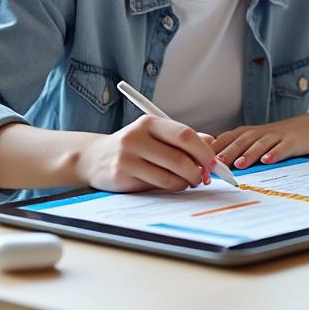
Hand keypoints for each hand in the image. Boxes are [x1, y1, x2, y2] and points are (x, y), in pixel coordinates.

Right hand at [77, 115, 219, 192]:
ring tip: (189, 181)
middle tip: (205, 177)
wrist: (94, 158)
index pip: (185, 134)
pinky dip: (174, 187)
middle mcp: (137, 135)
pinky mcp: (123, 173)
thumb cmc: (133, 147)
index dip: (204, 151)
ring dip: (187, 181)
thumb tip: (212, 144)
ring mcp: (128, 155)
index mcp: (150, 122)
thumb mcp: (155, 136)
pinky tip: (175, 185)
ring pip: (171, 173)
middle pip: (180, 155)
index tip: (214, 163)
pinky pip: (159, 184)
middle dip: (199, 169)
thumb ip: (182, 139)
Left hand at [212, 119, 308, 170]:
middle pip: (241, 141)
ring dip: (249, 154)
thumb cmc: (276, 138)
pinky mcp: (292, 141)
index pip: (226, 139)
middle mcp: (259, 133)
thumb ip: (235, 150)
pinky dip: (275, 153)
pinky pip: (283, 147)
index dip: (214, 151)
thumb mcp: (254, 141)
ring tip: (239, 164)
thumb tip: (211, 166)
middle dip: (227, 153)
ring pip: (260, 144)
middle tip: (215, 166)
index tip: (202, 164)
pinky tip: (268, 160)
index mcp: (247, 133)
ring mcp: (276, 136)